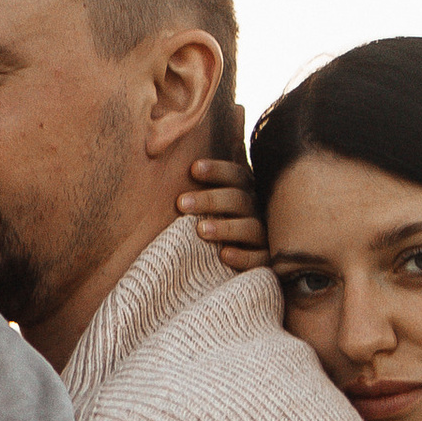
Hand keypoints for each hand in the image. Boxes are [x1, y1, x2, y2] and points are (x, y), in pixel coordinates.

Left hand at [177, 155, 267, 272]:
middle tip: (181, 203)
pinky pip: (259, 258)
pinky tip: (224, 255)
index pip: (236, 175)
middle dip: (210, 200)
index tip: (193, 168)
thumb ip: (191, 190)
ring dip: (225, 228)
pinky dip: (243, 257)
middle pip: (239, 200)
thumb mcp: (207, 206)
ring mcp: (265, 236)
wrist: (232, 268)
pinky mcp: (267, 261)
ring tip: (200, 230)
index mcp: (245, 192)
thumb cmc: (212, 228)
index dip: (217, 170)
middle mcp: (258, 211)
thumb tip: (155, 151)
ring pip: (250, 228)